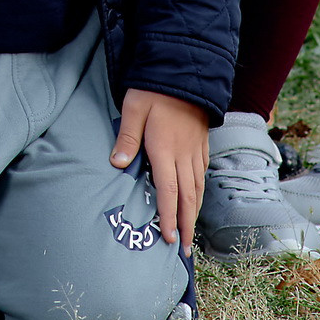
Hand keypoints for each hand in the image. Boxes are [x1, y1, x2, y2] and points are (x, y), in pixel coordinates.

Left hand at [112, 89, 208, 247]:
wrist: (185, 71)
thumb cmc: (155, 89)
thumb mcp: (134, 108)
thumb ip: (127, 137)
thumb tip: (117, 164)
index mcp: (165, 149)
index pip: (169, 191)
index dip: (169, 217)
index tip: (168, 238)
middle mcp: (184, 155)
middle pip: (187, 197)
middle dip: (185, 225)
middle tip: (182, 248)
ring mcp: (195, 150)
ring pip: (197, 188)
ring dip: (194, 212)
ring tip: (190, 232)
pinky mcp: (201, 144)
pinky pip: (202, 175)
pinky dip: (199, 193)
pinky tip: (196, 200)